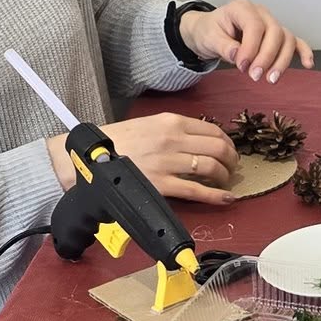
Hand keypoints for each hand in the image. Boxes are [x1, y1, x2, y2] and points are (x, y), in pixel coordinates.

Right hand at [48, 114, 238, 205]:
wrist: (89, 157)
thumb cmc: (116, 141)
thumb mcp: (147, 125)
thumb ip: (173, 130)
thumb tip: (198, 141)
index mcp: (170, 122)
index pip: (212, 129)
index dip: (227, 143)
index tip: (230, 151)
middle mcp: (172, 139)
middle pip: (217, 148)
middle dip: (231, 160)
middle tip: (232, 168)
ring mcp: (167, 162)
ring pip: (211, 168)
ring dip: (224, 177)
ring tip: (225, 182)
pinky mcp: (161, 185)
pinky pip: (197, 191)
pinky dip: (216, 196)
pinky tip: (225, 198)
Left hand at [183, 0, 314, 83]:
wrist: (210, 32)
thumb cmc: (209, 32)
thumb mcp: (208, 38)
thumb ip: (223, 46)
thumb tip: (239, 54)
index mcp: (242, 8)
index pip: (254, 26)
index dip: (251, 48)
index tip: (242, 67)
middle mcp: (261, 13)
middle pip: (275, 32)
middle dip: (267, 57)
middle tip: (254, 76)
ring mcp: (271, 24)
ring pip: (287, 39)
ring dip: (282, 61)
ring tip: (270, 79)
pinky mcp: (277, 36)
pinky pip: (295, 42)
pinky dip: (303, 52)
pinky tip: (308, 64)